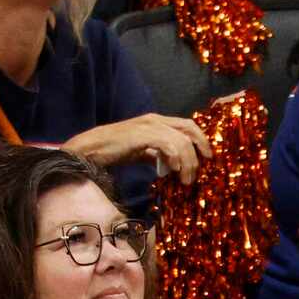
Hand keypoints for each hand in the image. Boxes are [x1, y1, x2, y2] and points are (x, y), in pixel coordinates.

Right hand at [66, 112, 208, 180]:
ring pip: (181, 140)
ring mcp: (148, 126)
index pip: (187, 125)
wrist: (91, 149)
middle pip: (189, 129)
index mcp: (157, 121)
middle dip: (200, 150)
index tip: (207, 158)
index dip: (201, 140)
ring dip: (187, 162)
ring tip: (184, 179)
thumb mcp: (142, 151)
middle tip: (199, 170)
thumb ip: (157, 154)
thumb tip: (172, 165)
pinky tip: (172, 171)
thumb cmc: (114, 151)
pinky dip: (174, 158)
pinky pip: (167, 144)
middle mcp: (155, 120)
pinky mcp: (141, 135)